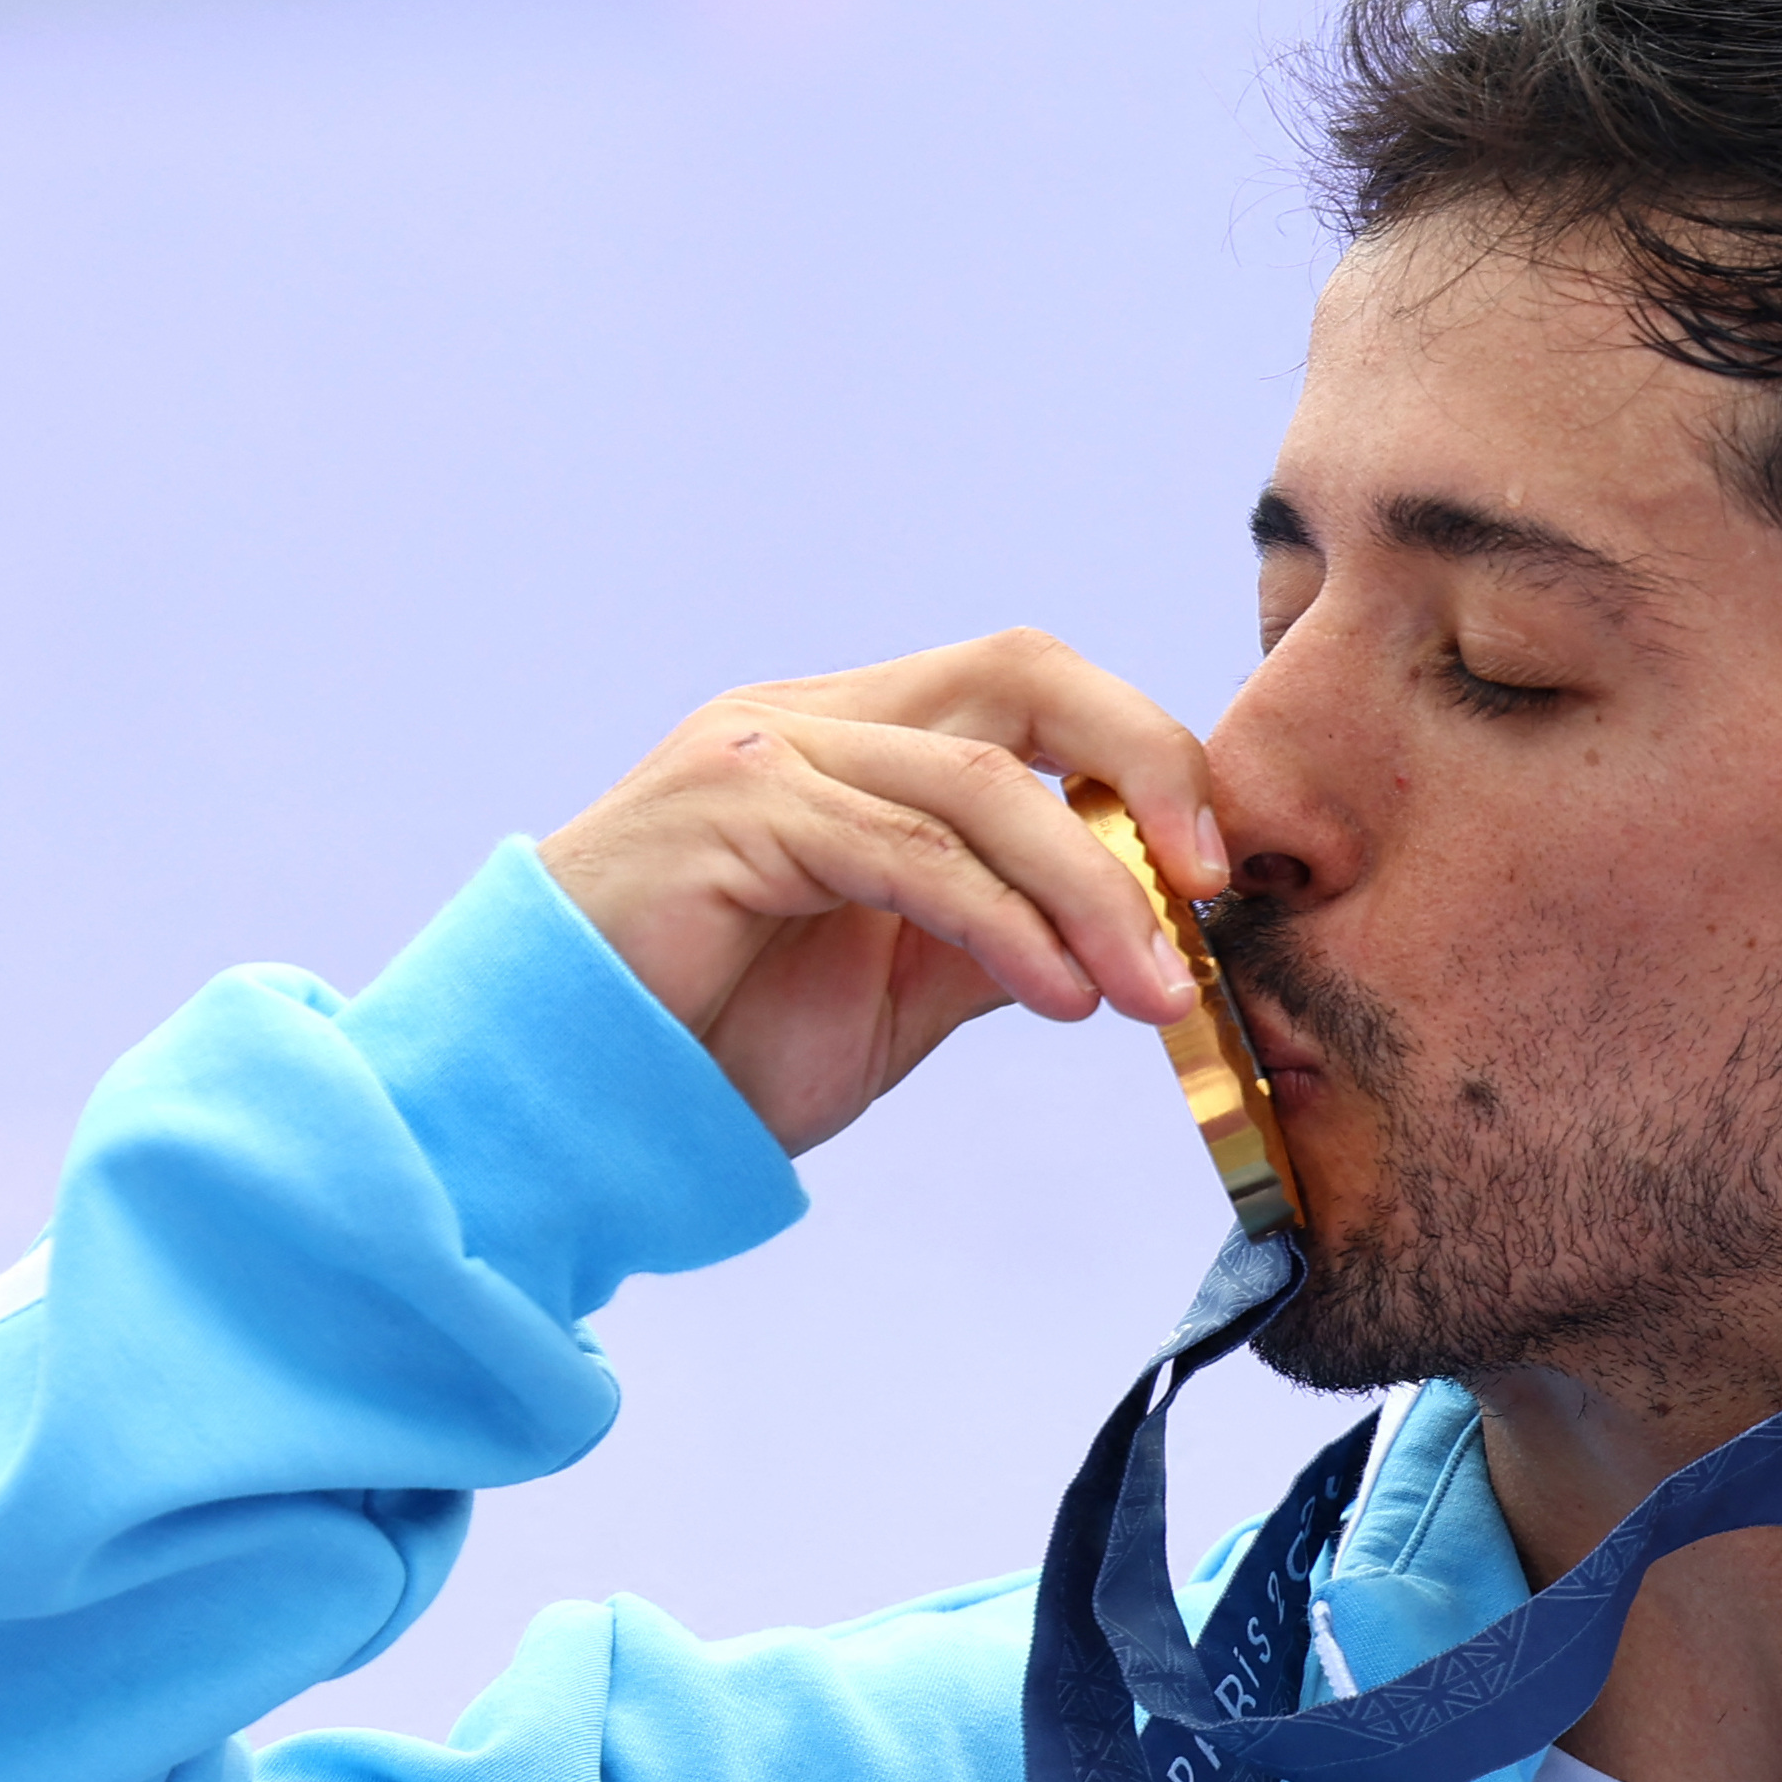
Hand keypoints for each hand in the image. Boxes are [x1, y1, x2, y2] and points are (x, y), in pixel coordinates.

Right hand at [535, 631, 1230, 1154]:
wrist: (564, 1110)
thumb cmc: (717, 1049)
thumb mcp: (903, 985)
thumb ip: (1003, 931)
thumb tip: (1137, 929)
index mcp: (853, 739)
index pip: (1031, 687)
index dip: (1146, 754)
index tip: (1218, 873)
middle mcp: (808, 718)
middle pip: (1024, 671)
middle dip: (1149, 768)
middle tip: (1215, 887)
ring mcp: (762, 755)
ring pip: (982, 779)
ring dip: (1093, 893)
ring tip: (1152, 998)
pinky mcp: (731, 817)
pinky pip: (910, 851)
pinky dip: (1006, 923)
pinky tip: (1060, 998)